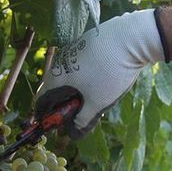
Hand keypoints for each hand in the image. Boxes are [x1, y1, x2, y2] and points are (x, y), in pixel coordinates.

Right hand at [35, 8, 163, 135]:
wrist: (130, 37)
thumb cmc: (109, 72)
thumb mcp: (97, 102)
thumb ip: (83, 120)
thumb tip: (73, 133)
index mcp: (57, 77)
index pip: (41, 100)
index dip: (45, 115)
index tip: (55, 126)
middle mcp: (60, 62)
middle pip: (54, 88)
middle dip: (63, 105)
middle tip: (76, 116)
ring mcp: (73, 50)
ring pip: (68, 75)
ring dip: (74, 90)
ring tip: (91, 100)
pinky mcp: (86, 43)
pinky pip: (78, 65)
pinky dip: (83, 77)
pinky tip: (99, 81)